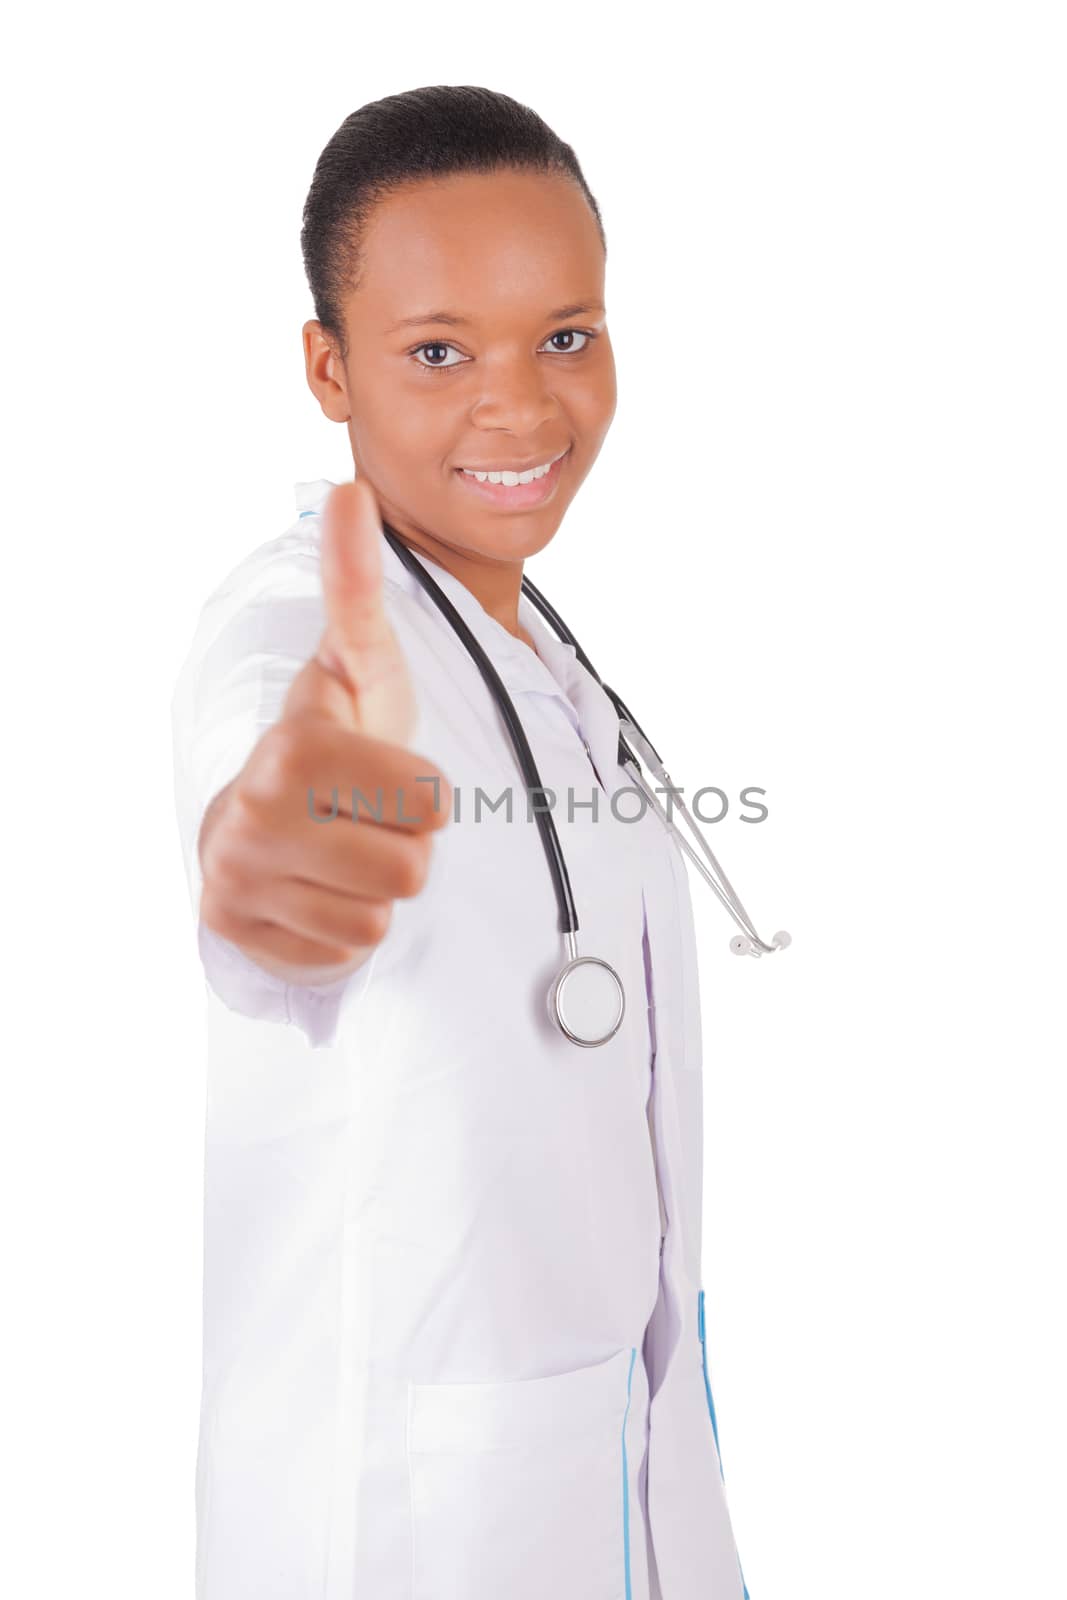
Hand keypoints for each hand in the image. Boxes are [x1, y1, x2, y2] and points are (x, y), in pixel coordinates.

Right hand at [198, 478, 450, 981]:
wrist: (260, 811)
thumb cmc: (333, 737)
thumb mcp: (358, 664)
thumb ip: (360, 587)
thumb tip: (352, 490)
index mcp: (294, 750)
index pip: (430, 805)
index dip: (424, 793)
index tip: (387, 775)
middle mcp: (254, 818)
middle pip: (410, 870)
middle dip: (401, 845)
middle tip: (364, 819)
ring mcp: (240, 881)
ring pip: (377, 919)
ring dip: (374, 890)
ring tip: (342, 852)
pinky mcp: (240, 934)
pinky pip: (340, 953)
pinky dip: (339, 929)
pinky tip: (316, 889)